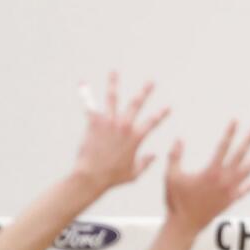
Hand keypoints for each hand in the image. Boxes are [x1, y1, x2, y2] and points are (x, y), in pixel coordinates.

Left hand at [72, 73, 168, 191]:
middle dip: (145, 92)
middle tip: (151, 82)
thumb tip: (154, 156)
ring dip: (114, 83)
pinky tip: (82, 82)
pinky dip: (85, 94)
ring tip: (114, 72)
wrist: (92, 176)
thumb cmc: (113, 177)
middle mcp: (123, 126)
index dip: (161, 114)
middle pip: (136, 104)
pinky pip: (89, 105)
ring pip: (112, 98)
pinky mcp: (93, 123)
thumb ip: (145, 163)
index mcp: (136, 137)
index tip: (168, 107)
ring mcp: (108, 122)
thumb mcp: (134, 173)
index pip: (152, 122)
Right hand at [164, 121, 249, 233]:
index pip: (223, 147)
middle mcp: (224, 181)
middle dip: (248, 141)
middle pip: (240, 156)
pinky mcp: (230, 202)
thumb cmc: (176, 200)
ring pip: (247, 172)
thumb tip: (179, 140)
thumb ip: (175, 157)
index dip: (229, 133)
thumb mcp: (171, 176)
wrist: (185, 225)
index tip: (235, 121)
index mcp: (211, 172)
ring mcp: (229, 192)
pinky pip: (243, 191)